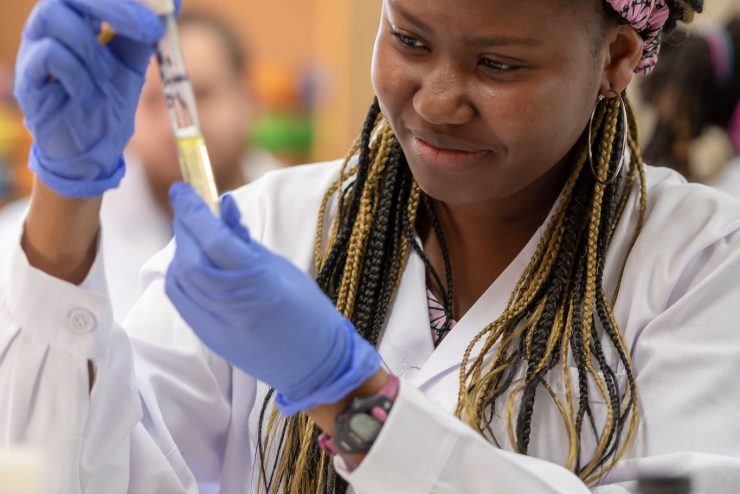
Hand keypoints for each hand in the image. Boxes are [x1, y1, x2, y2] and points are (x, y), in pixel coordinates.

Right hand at [14, 0, 164, 197]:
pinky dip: (76, 71)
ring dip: (92, 47)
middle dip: (115, 7)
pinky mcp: (27, 77)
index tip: (161, 8)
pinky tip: (85, 92)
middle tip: (149, 30)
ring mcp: (34, 49)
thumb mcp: (132, 66)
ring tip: (107, 75)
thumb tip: (174, 3)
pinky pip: (48, 54)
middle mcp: (51, 27)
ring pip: (53, 16)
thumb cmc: (107, 104)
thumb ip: (145, 36)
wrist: (91, 152)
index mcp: (77, 18)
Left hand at [165, 183, 381, 414]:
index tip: (182, 189)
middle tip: (189, 210)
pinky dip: (179, 275)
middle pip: (190, 259)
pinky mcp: (208, 337)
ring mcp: (217, 324)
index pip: (214, 240)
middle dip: (184, 229)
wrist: (314, 364)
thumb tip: (222, 206)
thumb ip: (244, 239)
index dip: (193, 212)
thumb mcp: (280, 268)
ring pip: (179, 279)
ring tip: (193, 236)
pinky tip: (191, 264)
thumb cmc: (308, 310)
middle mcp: (233, 304)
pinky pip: (180, 299)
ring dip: (180, 251)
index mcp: (259, 282)